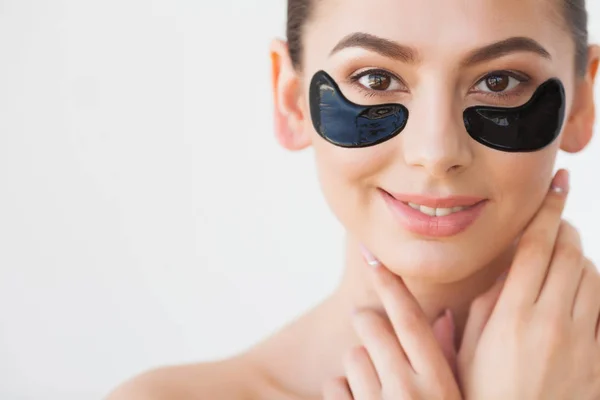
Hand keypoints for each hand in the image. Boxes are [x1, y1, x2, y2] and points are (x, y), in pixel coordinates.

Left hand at [322, 258, 461, 399]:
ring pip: (352, 355)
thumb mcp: (450, 397)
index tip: (371, 256)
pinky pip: (333, 385)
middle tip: (369, 328)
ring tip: (376, 387)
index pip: (410, 319)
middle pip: (372, 325)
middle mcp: (407, 393)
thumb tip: (443, 315)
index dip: (390, 284)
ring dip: (359, 364)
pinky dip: (342, 391)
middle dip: (366, 319)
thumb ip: (447, 358)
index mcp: (438, 384)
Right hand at [458, 169, 599, 398]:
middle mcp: (552, 320)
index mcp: (513, 313)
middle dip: (564, 226)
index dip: (548, 210)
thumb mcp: (470, 346)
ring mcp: (582, 340)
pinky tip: (583, 284)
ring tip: (564, 249)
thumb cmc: (484, 392)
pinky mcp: (599, 358)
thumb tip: (499, 272)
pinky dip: (596, 286)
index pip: (536, 246)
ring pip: (592, 275)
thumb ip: (484, 304)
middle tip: (555, 217)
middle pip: (569, 252)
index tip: (557, 185)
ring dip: (580, 254)